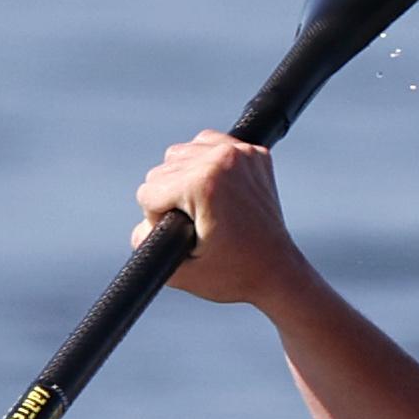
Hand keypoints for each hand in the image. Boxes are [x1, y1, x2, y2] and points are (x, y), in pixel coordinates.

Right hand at [136, 131, 308, 306]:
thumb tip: (140, 223)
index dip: (158, 221)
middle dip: (171, 200)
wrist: (278, 271)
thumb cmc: (234, 274)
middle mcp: (222, 159)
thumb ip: (145, 244)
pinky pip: (207, 143)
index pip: (148, 192)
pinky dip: (203, 162)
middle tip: (199, 225)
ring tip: (204, 207)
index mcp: (204, 184)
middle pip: (161, 171)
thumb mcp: (180, 271)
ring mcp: (240, 153)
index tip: (186, 236)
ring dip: (183, 179)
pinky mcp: (252, 152)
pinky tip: (214, 189)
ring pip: (180, 154)